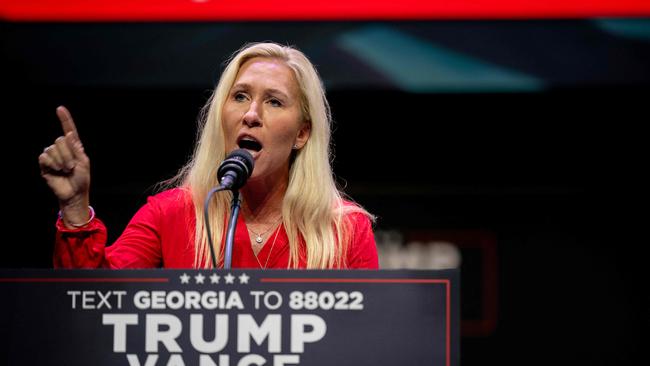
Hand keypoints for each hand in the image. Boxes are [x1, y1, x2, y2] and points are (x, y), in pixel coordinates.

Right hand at [38, 106, 90, 223]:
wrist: (73, 193)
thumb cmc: (81, 179)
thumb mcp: (84, 163)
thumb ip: (76, 149)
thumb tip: (68, 135)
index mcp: (74, 146)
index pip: (69, 130)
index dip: (64, 119)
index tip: (60, 108)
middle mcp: (62, 148)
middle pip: (60, 140)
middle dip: (68, 155)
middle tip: (72, 167)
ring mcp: (53, 155)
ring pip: (53, 149)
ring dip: (61, 161)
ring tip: (65, 170)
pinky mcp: (45, 163)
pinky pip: (45, 157)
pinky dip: (52, 164)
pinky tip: (56, 171)